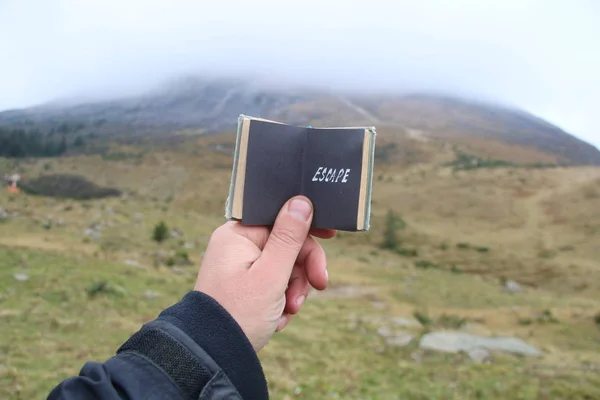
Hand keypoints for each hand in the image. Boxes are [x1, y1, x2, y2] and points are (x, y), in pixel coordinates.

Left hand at [194, 196, 333, 351]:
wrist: (214, 357)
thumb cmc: (239, 313)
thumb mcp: (272, 274)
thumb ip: (289, 237)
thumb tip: (301, 202)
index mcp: (238, 234)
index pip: (280, 217)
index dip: (306, 224)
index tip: (330, 233)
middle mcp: (237, 246)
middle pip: (286, 243)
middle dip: (304, 268)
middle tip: (319, 285)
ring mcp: (240, 267)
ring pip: (284, 266)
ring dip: (294, 289)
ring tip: (287, 312)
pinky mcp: (244, 287)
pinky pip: (274, 284)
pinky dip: (281, 300)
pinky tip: (276, 318)